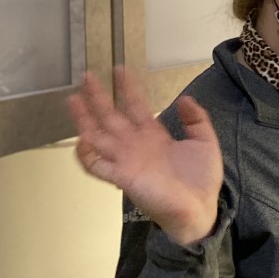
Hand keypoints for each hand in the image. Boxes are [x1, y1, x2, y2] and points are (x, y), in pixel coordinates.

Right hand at [68, 68, 222, 246]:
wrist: (200, 208)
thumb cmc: (201, 179)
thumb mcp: (204, 142)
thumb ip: (196, 120)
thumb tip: (185, 97)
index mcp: (153, 135)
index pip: (135, 106)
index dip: (127, 89)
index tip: (120, 69)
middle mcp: (135, 145)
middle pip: (111, 116)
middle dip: (99, 97)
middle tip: (87, 76)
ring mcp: (127, 160)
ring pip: (98, 136)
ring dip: (84, 119)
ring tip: (73, 100)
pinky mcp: (123, 176)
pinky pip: (97, 165)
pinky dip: (87, 155)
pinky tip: (81, 139)